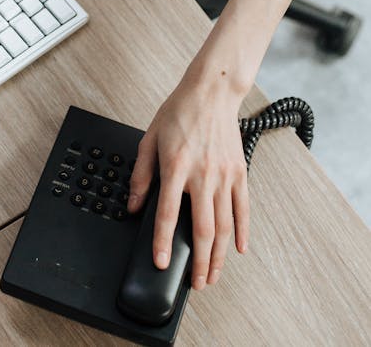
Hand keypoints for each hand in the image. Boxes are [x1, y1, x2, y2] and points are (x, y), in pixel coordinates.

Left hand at [128, 77, 248, 289]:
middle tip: (195, 283)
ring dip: (218, 255)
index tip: (160, 262)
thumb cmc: (179, 113)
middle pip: (202, 229)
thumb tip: (133, 204)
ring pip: (225, 226)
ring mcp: (224, 175)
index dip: (162, 242)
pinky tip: (238, 249)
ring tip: (212, 274)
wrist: (211, 92)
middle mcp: (202, 174)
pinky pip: (244, 208)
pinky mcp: (240, 172)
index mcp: (176, 166)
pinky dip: (243, 232)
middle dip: (198, 262)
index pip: (167, 213)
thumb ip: (141, 175)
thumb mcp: (149, 139)